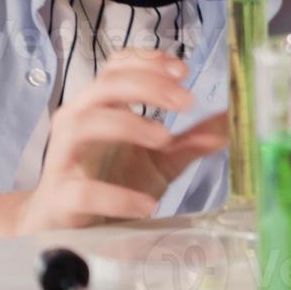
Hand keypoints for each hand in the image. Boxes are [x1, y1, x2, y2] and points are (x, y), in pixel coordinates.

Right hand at [13, 50, 227, 232]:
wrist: (64, 227)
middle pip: (105, 85)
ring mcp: (64, 157)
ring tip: (165, 139)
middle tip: (185, 101)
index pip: (117, 67)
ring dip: (128, 125)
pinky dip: (116, 196)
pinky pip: (84, 192)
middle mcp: (78, 121)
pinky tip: (146, 204)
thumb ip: (191, 141)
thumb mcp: (159, 160)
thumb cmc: (111, 181)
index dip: (148, 62)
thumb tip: (231, 121)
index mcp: (102, 106)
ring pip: (86, 123)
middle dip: (147, 86)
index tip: (182, 70)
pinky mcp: (59, 197)